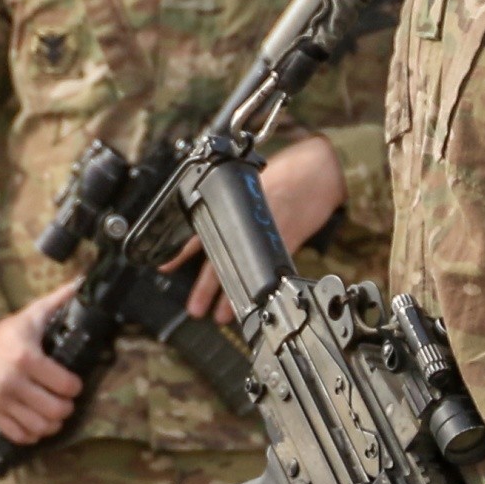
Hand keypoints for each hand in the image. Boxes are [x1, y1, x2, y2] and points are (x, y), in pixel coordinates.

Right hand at [0, 282, 82, 443]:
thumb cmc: (4, 331)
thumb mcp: (30, 315)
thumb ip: (57, 301)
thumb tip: (82, 283)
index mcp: (26, 357)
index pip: (66, 385)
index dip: (75, 386)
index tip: (73, 383)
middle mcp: (12, 381)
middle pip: (55, 410)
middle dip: (66, 407)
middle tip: (65, 400)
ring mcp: (0, 400)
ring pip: (38, 426)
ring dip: (52, 423)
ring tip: (53, 414)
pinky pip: (17, 434)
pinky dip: (31, 434)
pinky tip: (36, 423)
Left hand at [178, 134, 346, 322]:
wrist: (319, 168)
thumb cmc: (288, 169)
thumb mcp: (251, 179)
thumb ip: (232, 199)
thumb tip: (215, 217)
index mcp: (232, 202)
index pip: (198, 230)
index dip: (180, 252)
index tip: (165, 267)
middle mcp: (245, 219)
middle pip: (218, 257)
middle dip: (205, 287)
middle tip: (194, 308)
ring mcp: (266, 232)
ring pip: (241, 268)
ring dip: (229, 295)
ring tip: (220, 315)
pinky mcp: (288, 240)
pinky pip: (268, 270)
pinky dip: (260, 287)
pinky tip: (256, 301)